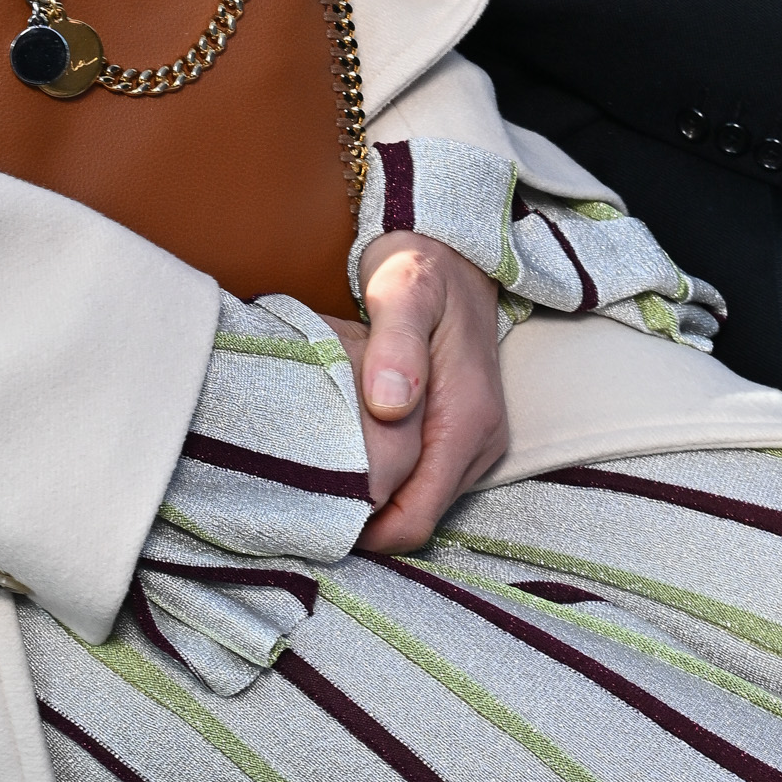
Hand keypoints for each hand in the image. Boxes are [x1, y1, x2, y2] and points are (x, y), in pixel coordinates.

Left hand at [324, 233, 508, 553]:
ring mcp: (474, 440)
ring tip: (319, 476)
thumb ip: (396, 344)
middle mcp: (480, 441)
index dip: (364, 529)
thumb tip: (390, 405)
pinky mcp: (461, 434)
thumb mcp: (405, 289)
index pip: (416, 517)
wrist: (455, 252)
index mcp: (468, 419)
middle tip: (302, 498)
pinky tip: (348, 453)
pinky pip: (421, 478)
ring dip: (373, 499)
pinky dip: (385, 476)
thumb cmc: (423, 267)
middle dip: (363, 520)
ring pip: (417, 502)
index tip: (310, 513)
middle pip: (415, 518)